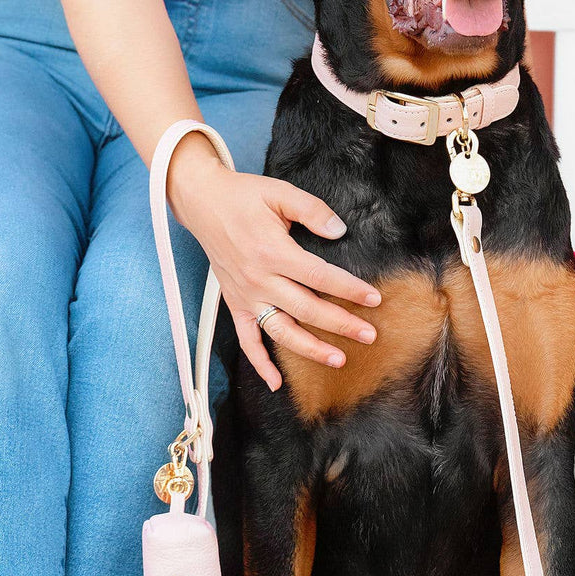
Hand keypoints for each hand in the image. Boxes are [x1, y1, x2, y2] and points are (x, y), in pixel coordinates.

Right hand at [166, 133, 379, 390]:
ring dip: (310, 348)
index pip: (320, 277)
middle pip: (307, 309)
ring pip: (280, 330)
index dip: (349, 289)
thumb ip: (312, 210)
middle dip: (341, 324)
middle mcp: (258, 279)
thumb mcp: (280, 193)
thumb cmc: (243, 196)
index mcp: (273, 251)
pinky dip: (259, 363)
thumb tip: (339, 230)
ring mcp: (245, 295)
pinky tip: (276, 382)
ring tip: (338, 359)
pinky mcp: (234, 303)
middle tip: (370, 335)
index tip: (373, 299)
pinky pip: (245, 339)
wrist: (201, 202)